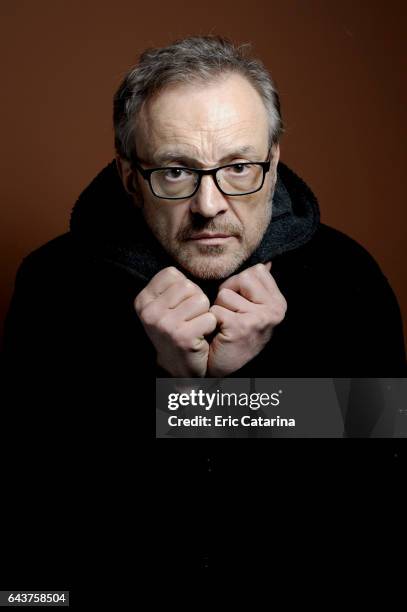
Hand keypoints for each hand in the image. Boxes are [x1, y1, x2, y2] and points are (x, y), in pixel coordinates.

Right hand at [134, 266, 216, 376]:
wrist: (178, 368)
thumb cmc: (176, 330)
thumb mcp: (164, 306)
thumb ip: (171, 285)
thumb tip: (196, 254)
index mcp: (143, 301)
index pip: (173, 274)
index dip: (184, 288)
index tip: (179, 307)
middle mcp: (150, 312)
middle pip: (188, 286)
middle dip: (196, 301)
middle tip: (189, 319)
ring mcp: (165, 325)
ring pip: (201, 300)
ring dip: (204, 314)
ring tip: (194, 326)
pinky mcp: (182, 337)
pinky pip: (210, 318)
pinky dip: (211, 327)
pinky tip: (200, 337)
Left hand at [207, 262, 286, 376]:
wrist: (224, 367)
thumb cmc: (235, 334)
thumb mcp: (253, 308)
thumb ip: (258, 286)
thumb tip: (267, 261)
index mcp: (278, 302)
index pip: (256, 270)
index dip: (240, 284)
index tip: (240, 303)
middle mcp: (274, 310)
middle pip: (242, 277)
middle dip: (229, 292)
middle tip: (231, 314)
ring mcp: (259, 318)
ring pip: (225, 294)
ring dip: (219, 308)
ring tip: (225, 325)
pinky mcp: (241, 327)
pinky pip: (216, 309)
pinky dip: (211, 321)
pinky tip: (219, 333)